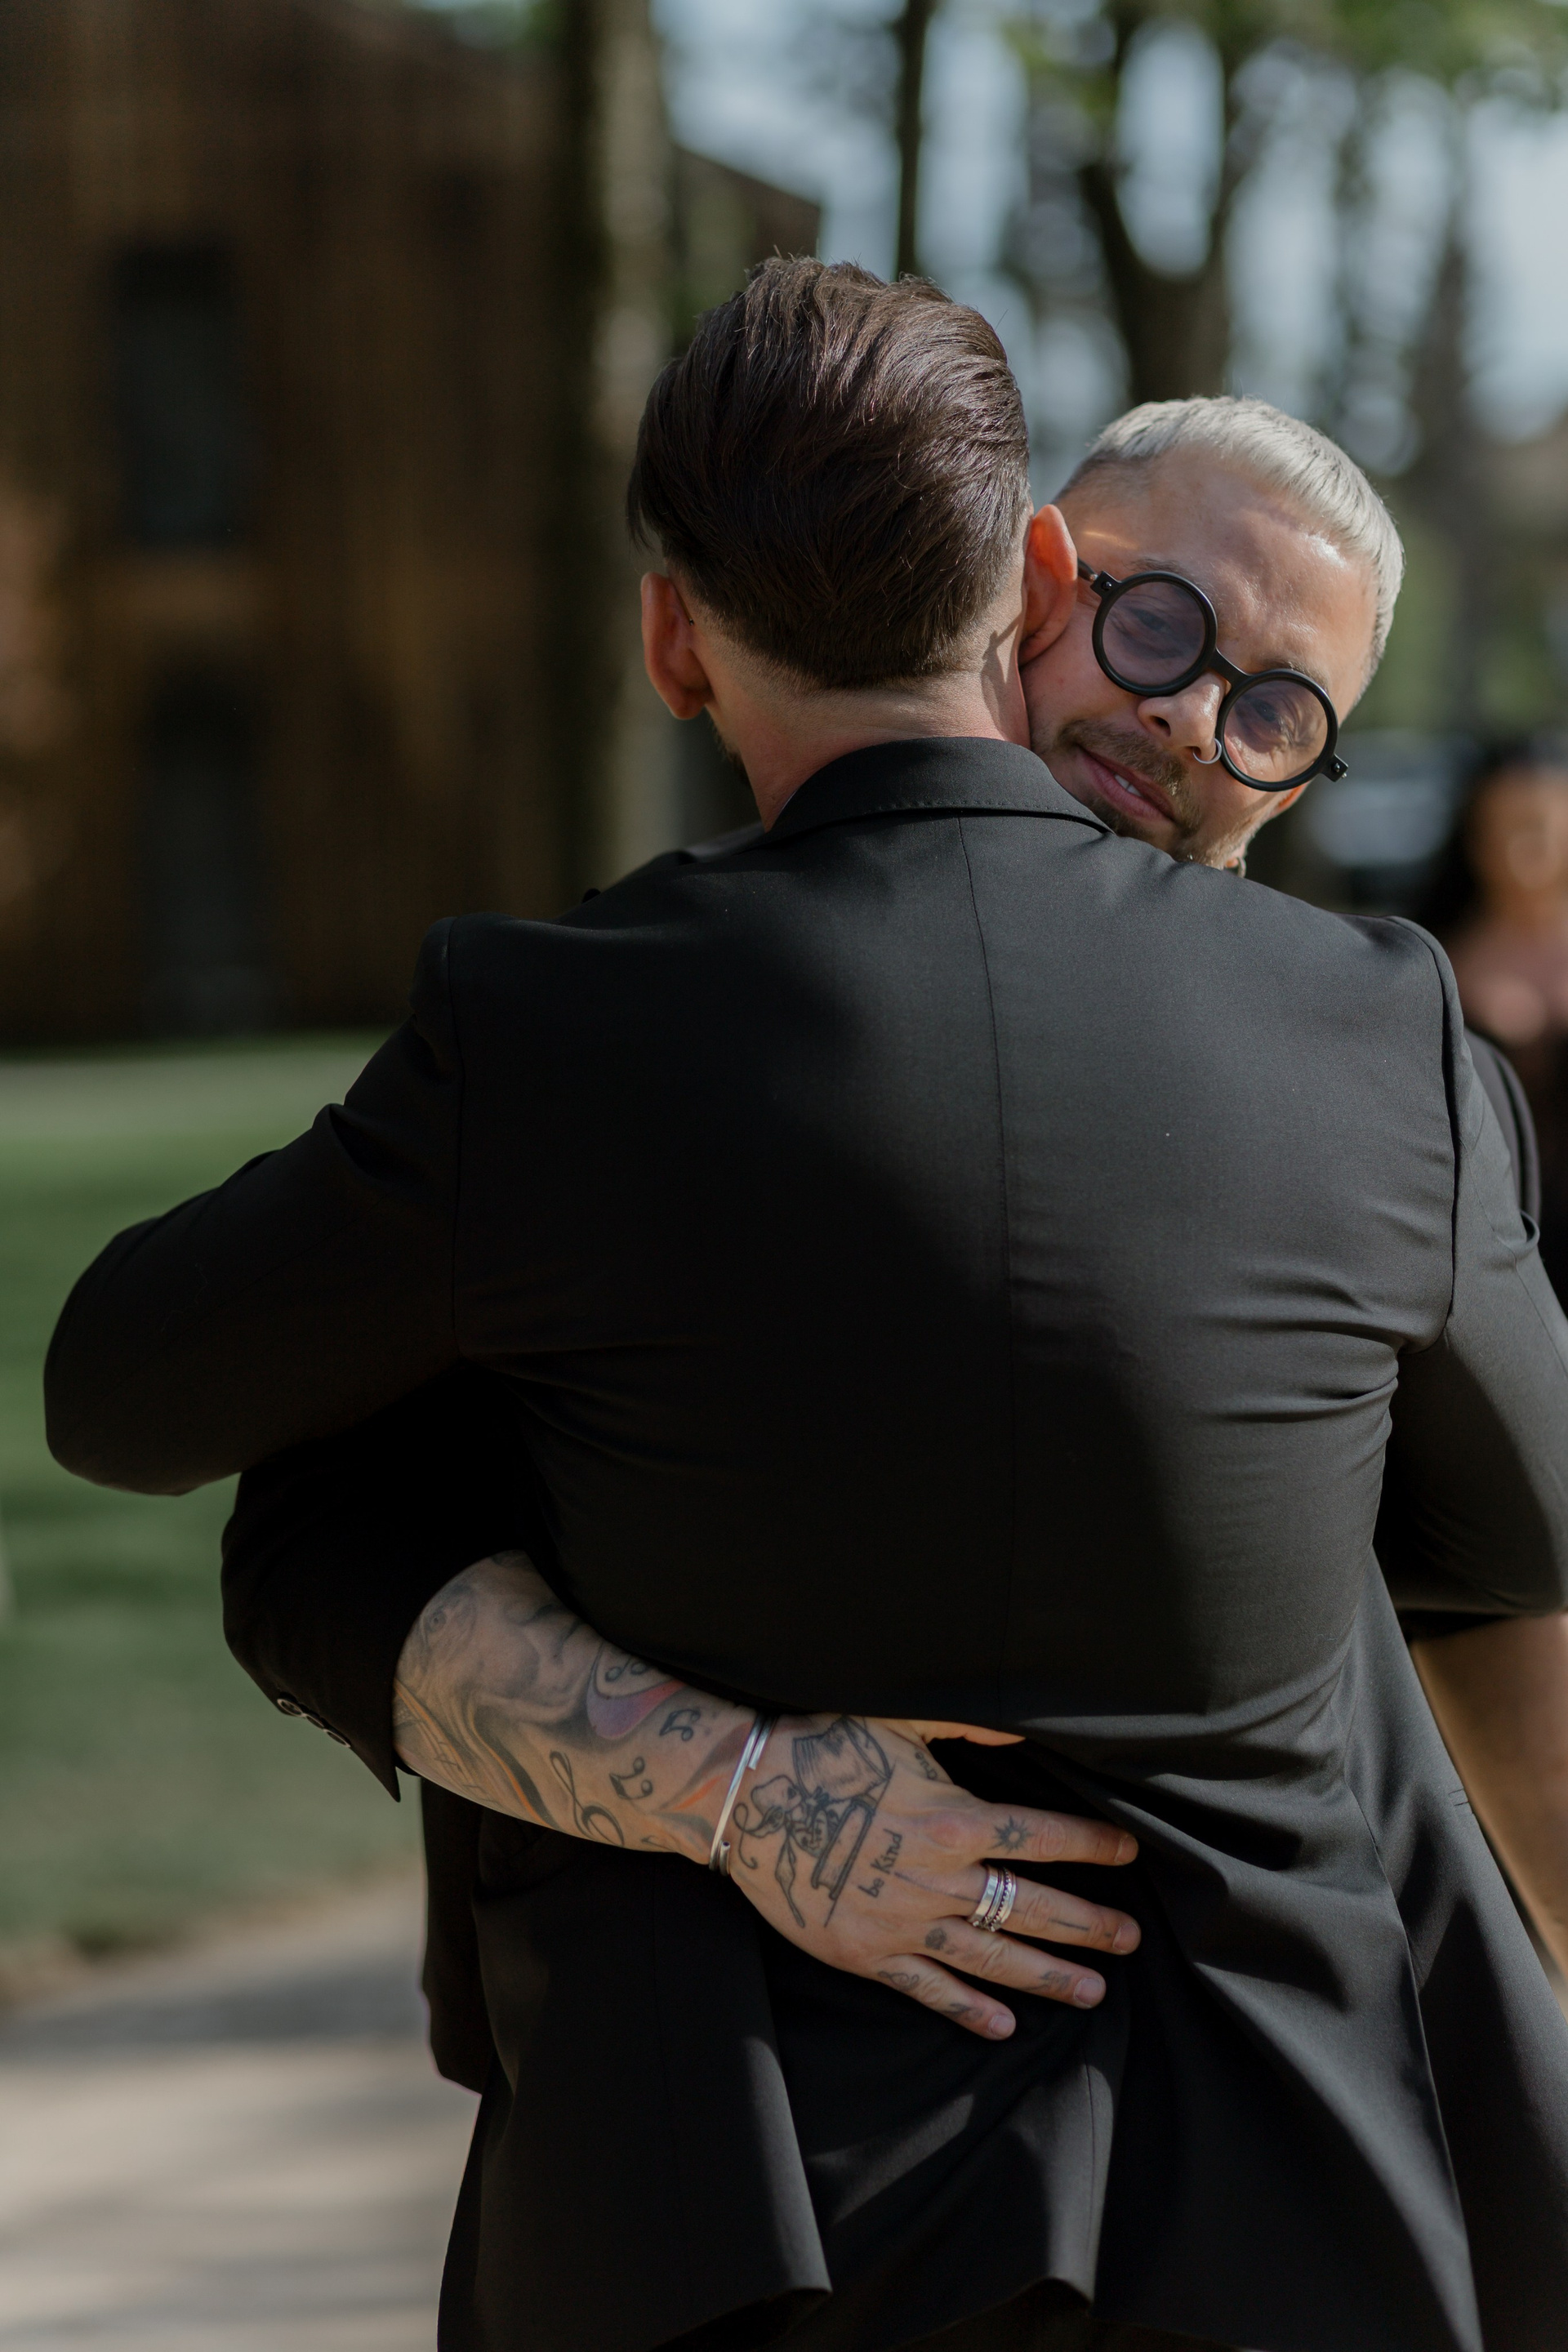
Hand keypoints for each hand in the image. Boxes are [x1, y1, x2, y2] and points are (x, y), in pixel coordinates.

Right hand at [725, 1712, 1138, 2039]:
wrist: (748, 1797)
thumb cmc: (825, 1748)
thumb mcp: (899, 1722)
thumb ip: (968, 1726)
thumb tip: (1025, 1724)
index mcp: (955, 1819)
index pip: (1044, 1838)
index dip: (1091, 1844)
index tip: (1127, 1850)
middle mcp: (939, 1879)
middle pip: (1034, 1909)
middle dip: (1089, 1924)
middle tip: (1131, 1936)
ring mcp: (905, 1923)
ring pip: (993, 1959)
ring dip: (1049, 1977)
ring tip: (1093, 1990)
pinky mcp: (867, 1953)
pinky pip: (930, 1990)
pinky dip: (970, 2010)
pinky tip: (1004, 2027)